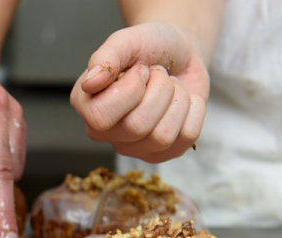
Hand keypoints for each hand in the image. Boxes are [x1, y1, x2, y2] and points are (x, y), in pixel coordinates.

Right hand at [71, 22, 210, 162]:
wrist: (180, 52)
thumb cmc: (149, 46)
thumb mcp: (126, 40)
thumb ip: (105, 58)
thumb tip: (89, 84)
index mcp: (87, 105)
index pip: (101, 117)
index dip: (130, 90)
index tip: (140, 70)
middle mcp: (104, 132)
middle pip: (136, 127)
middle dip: (160, 90)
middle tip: (158, 75)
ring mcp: (132, 147)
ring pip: (162, 136)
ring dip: (177, 100)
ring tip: (170, 87)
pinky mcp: (162, 152)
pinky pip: (186, 138)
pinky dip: (194, 110)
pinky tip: (183, 101)